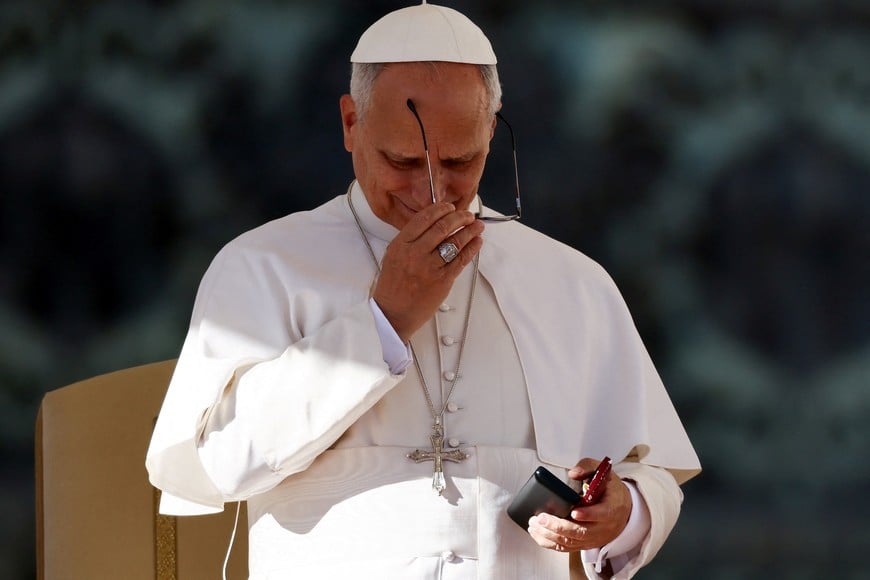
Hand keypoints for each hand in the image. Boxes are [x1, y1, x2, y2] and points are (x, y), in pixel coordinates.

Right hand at [373, 203, 483, 340]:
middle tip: (467, 215)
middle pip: (442, 227)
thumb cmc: (392, 287)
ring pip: (455, 242)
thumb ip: (410, 240)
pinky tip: (477, 242)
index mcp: (401, 245)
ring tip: (477, 226)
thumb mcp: (393, 256)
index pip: (424, 218)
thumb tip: (433, 225)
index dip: (440, 209)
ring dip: (470, 230)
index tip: (449, 207)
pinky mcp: (442, 280)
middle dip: (459, 217)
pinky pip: (461, 260)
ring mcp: (430, 267)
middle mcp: (415, 253)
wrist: (393, 314)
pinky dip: (472, 248)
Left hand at [527, 458, 631, 552]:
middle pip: (581, 532)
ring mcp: (593, 538)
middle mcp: (603, 527)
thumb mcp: (604, 472)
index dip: (588, 514)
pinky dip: (550, 542)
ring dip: (550, 535)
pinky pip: (566, 548)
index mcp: (611, 508)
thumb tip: (573, 473)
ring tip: (534, 525)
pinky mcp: (584, 544)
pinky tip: (538, 534)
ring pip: (571, 542)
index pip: (602, 514)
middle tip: (541, 518)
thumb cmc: (610, 491)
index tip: (574, 512)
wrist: (622, 510)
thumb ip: (588, 467)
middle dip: (559, 526)